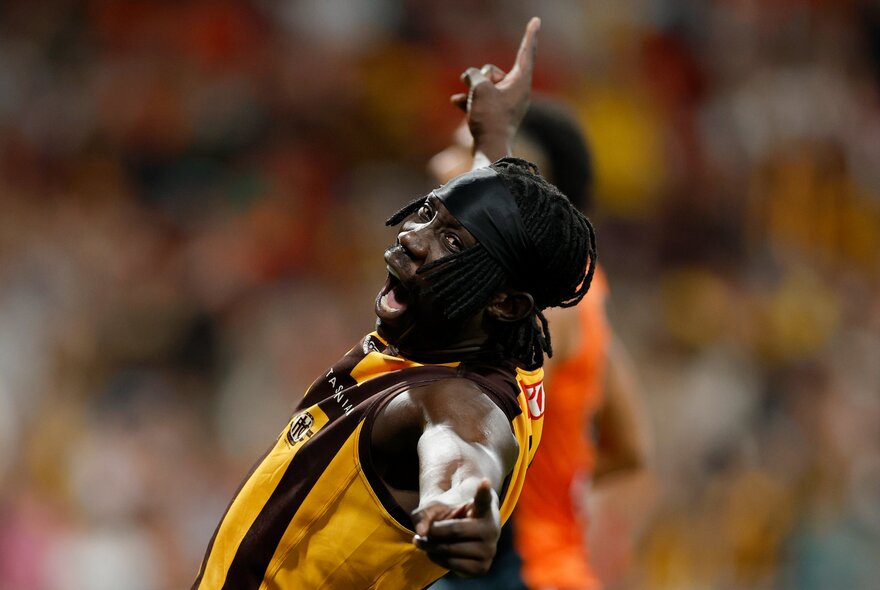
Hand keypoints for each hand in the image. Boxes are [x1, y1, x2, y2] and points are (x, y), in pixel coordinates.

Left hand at [411, 479, 500, 575]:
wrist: (464, 534)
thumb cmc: (451, 515)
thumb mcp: (437, 508)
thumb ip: (425, 514)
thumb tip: (421, 531)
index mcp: (484, 508)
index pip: (484, 499)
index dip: (483, 490)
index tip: (483, 480)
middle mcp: (492, 528)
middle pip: (454, 530)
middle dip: (432, 532)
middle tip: (419, 534)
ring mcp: (490, 549)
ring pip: (450, 550)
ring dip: (430, 547)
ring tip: (422, 542)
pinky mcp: (483, 567)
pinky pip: (453, 565)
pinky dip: (437, 559)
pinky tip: (433, 552)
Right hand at [452, 17, 540, 159]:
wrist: (489, 150)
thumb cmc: (489, 118)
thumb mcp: (480, 88)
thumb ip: (475, 75)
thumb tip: (471, 78)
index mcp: (521, 82)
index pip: (526, 52)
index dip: (529, 35)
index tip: (536, 20)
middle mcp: (516, 92)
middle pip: (494, 71)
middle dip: (481, 77)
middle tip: (479, 92)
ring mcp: (505, 104)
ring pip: (485, 86)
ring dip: (472, 91)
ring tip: (466, 101)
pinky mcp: (495, 115)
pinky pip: (480, 100)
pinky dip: (469, 101)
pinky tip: (456, 103)